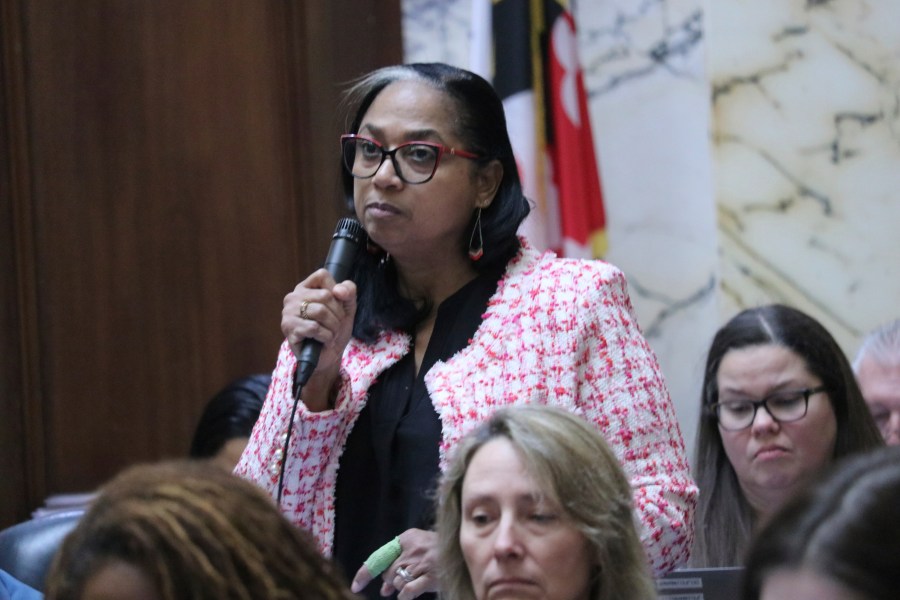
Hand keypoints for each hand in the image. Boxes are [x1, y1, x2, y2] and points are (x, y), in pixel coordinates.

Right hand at [281, 269, 356, 404]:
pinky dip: (326, 337)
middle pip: (325, 295)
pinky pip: (315, 328)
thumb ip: (348, 292)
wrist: (329, 355)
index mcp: (305, 288)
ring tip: (330, 334)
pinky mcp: (289, 329)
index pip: (322, 275)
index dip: (336, 291)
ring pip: (320, 311)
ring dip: (333, 327)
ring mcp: (288, 313)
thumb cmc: (335, 329)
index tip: (337, 306)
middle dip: (338, 314)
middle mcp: (293, 297)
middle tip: (335, 326)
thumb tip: (339, 290)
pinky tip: (324, 341)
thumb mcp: (347, 307)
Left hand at [351, 529, 439, 599]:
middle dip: (391, 580)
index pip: (379, 556)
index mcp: (407, 538)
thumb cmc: (440, 549)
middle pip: (388, 572)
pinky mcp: (430, 576)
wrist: (463, 551)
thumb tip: (384, 588)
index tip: (355, 586)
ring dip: (401, 586)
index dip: (365, 573)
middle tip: (397, 582)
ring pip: (397, 582)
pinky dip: (405, 595)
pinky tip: (408, 595)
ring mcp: (421, 563)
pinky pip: (408, 591)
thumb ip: (400, 562)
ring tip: (415, 579)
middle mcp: (412, 549)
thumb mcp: (419, 547)